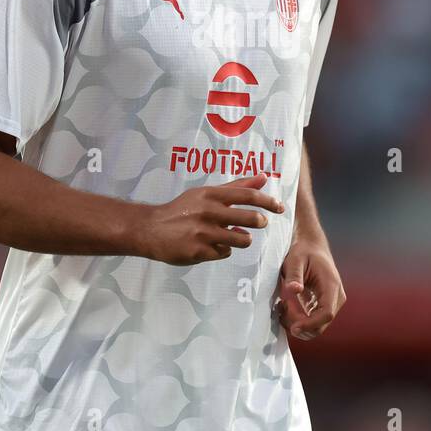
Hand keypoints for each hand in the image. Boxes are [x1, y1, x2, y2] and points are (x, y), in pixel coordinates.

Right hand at [135, 174, 283, 265]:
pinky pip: (224, 253)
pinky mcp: (198, 251)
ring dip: (242, 239)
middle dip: (259, 222)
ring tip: (233, 236)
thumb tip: (263, 178)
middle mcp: (208, 212)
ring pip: (241, 240)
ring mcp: (203, 233)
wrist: (151, 229)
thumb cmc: (183, 209)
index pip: (248, 196)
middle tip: (259, 223)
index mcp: (211, 195)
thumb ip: (236, 187)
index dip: (268, 201)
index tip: (280, 207)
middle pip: (250, 218)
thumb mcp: (206, 193)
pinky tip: (212, 245)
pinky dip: (223, 250)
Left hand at [273, 240, 345, 340]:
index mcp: (331, 286)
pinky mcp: (324, 306)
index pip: (327, 314)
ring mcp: (332, 303)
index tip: (293, 327)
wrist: (312, 246)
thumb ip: (294, 276)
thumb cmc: (304, 251)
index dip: (310, 324)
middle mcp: (336, 297)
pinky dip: (298, 320)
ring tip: (283, 306)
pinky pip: (313, 321)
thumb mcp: (295, 260)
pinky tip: (286, 307)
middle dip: (300, 324)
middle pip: (321, 325)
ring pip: (316, 327)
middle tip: (282, 307)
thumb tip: (294, 290)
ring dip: (297, 323)